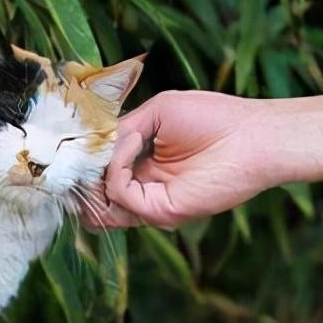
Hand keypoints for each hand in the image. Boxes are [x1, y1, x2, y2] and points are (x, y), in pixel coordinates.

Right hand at [85, 91, 278, 228]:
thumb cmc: (214, 118)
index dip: (83, 159)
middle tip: (74, 152)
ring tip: (102, 148)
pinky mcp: (162, 210)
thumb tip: (96, 148)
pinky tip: (132, 147)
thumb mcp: (157, 113)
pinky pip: (122, 196)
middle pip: (95, 194)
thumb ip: (122, 131)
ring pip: (102, 204)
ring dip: (94, 175)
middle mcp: (144, 185)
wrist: (252, 137)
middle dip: (80, 174)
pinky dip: (117, 171)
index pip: (99, 171)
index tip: (70, 141)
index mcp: (142, 163)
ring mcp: (152, 200)